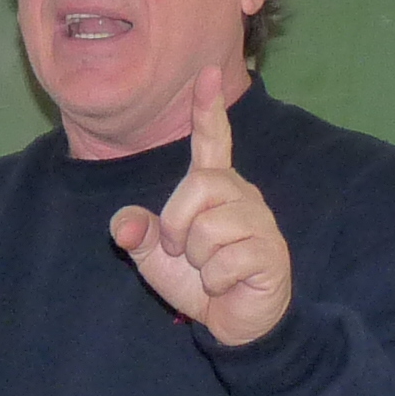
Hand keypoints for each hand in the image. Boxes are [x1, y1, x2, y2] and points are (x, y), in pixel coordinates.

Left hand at [109, 67, 292, 346]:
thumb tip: (123, 226)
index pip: (212, 141)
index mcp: (213, 187)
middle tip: (183, 251)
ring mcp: (259, 222)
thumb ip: (135, 233)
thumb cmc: (197, 279)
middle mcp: (241, 194)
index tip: (206, 73)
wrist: (233, 322)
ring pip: (208, 228)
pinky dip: (214, 281)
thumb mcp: (153, 257)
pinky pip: (224, 262)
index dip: (208, 109)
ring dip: (196, 259)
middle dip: (176, 226)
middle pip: (196, 187)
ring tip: (210, 268)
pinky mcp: (270, 252)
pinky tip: (226, 283)